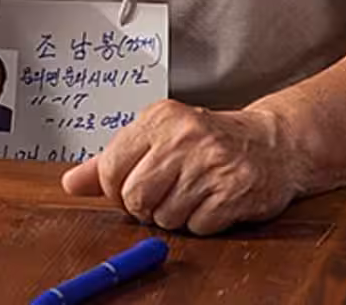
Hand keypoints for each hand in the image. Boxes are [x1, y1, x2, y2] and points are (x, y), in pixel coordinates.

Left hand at [60, 100, 304, 234]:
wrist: (274, 143)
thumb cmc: (208, 141)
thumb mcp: (157, 137)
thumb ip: (111, 160)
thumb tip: (70, 183)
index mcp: (159, 118)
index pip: (109, 168)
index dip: (115, 189)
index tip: (130, 186)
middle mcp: (184, 136)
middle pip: (134, 197)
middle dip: (144, 207)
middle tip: (163, 194)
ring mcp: (211, 163)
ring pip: (164, 216)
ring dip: (174, 215)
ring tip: (191, 193)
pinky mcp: (235, 190)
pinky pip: (197, 227)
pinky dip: (202, 223)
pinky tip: (212, 201)